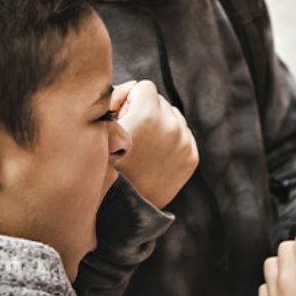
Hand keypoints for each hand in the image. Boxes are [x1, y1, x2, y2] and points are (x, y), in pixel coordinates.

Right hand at [112, 80, 198, 208]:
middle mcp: (171, 126)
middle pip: (160, 101)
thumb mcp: (103, 128)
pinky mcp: (192, 158)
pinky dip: (171, 140)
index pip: (144, 86)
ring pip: (174, 117)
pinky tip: (155, 154)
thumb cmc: (104, 165)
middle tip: (131, 133)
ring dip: (160, 124)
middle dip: (146, 110)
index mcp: (148, 114)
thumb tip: (135, 86)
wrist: (122, 209)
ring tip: (143, 146)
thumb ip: (117, 98)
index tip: (121, 115)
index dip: (128, 98)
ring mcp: (184, 143)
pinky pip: (183, 135)